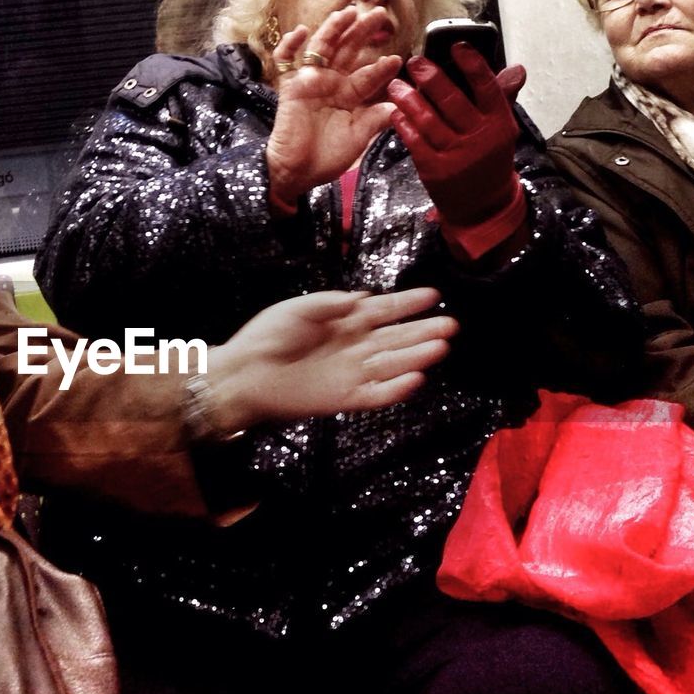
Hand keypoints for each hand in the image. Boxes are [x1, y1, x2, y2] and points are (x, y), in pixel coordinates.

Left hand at [205, 288, 456, 430]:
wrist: (243, 374)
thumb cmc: (266, 337)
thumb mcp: (297, 309)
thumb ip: (330, 303)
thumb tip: (363, 297)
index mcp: (344, 322)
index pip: (384, 311)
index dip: (407, 304)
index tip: (433, 295)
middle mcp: (354, 347)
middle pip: (396, 338)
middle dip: (423, 331)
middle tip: (450, 325)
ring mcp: (351, 373)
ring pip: (392, 365)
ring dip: (416, 357)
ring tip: (440, 347)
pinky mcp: (344, 398)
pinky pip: (376, 395)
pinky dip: (395, 389)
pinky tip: (415, 379)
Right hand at [265, 6, 402, 210]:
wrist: (296, 173)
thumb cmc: (326, 158)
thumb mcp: (357, 140)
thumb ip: (374, 121)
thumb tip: (396, 106)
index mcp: (349, 96)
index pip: (368, 75)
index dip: (381, 67)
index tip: (396, 59)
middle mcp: (331, 84)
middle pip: (348, 51)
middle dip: (362, 32)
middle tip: (378, 14)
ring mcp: (310, 83)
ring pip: (322, 48)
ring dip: (333, 29)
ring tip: (347, 13)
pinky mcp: (290, 87)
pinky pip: (286, 61)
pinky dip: (290, 46)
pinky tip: (301, 32)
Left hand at [386, 45, 527, 249]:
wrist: (482, 205)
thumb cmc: (489, 158)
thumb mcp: (501, 130)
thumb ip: (501, 98)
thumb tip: (517, 68)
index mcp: (500, 123)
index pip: (488, 88)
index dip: (473, 65)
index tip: (456, 46)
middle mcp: (480, 139)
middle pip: (453, 102)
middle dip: (431, 78)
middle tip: (414, 62)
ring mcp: (457, 156)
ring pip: (429, 121)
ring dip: (409, 100)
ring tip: (396, 85)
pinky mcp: (435, 171)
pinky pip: (415, 142)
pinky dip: (404, 125)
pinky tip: (396, 112)